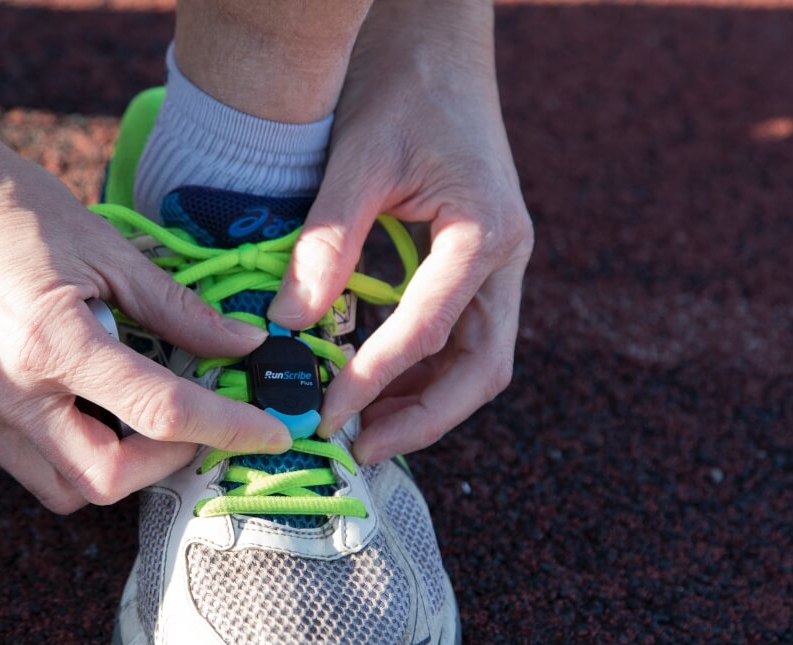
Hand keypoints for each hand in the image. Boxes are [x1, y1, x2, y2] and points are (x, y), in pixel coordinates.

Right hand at [0, 114, 289, 512]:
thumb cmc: (5, 201)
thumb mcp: (104, 246)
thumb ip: (176, 308)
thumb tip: (242, 345)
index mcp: (49, 341)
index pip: (158, 412)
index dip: (227, 429)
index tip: (270, 434)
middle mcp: (2, 392)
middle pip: (103, 482)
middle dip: (162, 465)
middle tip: (193, 425)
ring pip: (59, 488)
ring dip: (115, 468)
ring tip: (142, 417)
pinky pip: (24, 461)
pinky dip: (71, 448)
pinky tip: (89, 403)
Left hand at [267, 0, 532, 463]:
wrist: (436, 48)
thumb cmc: (402, 90)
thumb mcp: (358, 160)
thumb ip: (327, 243)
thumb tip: (286, 325)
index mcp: (487, 232)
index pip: (430, 329)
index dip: (376, 379)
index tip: (325, 413)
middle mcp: (506, 260)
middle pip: (480, 367)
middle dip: (422, 417)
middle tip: (359, 449)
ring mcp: (497, 267)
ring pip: (474, 360)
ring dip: (422, 402)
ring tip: (361, 430)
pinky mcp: (475, 267)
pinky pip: (456, 336)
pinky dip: (417, 370)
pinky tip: (371, 385)